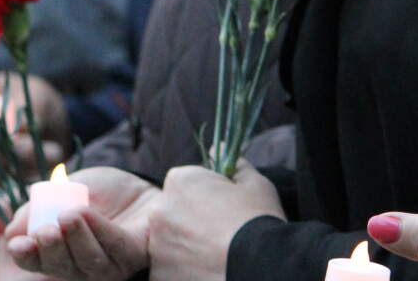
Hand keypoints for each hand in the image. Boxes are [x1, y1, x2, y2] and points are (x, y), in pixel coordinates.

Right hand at [0, 166, 157, 280]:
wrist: (135, 183)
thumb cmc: (91, 195)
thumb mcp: (45, 195)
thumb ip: (6, 210)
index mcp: (53, 257)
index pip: (34, 265)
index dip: (26, 256)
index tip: (15, 242)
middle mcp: (78, 268)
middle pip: (59, 269)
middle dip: (50, 250)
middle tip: (44, 229)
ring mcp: (107, 265)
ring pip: (87, 264)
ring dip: (76, 239)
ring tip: (69, 215)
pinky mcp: (132, 255)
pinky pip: (114, 251)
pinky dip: (99, 232)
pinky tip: (86, 214)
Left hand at [148, 162, 282, 280]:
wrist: (260, 266)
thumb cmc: (258, 220)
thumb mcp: (254, 184)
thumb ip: (234, 164)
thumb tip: (221, 148)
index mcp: (179, 182)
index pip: (185, 184)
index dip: (205, 195)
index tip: (222, 208)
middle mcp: (160, 212)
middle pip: (172, 213)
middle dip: (190, 220)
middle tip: (218, 233)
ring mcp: (156, 247)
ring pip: (168, 243)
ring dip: (185, 247)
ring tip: (214, 255)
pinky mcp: (159, 276)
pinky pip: (168, 270)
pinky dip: (182, 271)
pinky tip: (206, 270)